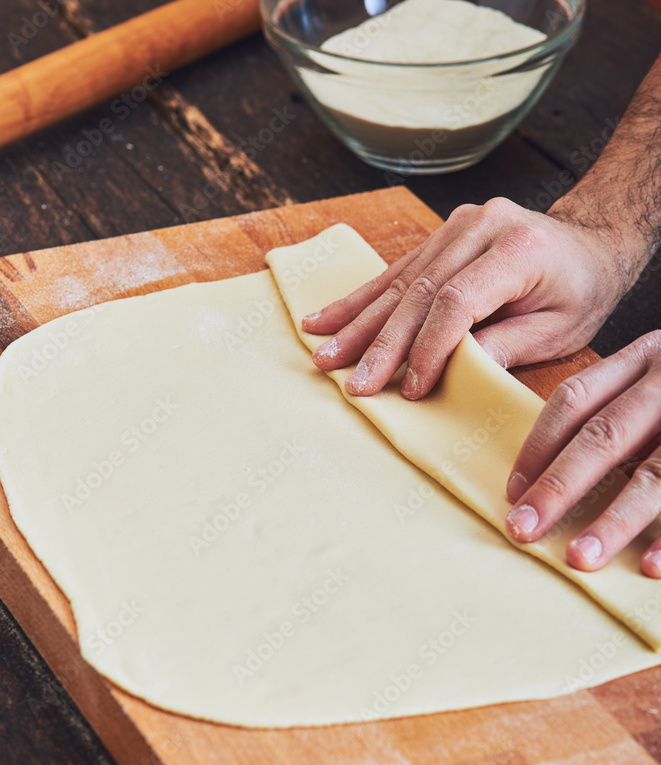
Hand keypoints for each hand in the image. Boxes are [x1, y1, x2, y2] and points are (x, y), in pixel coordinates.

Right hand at [302, 196, 627, 398]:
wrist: (591, 240)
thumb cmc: (581, 290)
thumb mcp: (561, 330)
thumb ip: (509, 346)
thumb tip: (454, 371)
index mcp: (518, 250)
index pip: (457, 301)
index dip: (428, 347)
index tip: (409, 388)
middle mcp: (483, 227)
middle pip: (419, 291)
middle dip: (380, 343)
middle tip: (350, 381)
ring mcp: (459, 224)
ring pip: (400, 280)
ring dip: (357, 321)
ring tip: (321, 351)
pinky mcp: (444, 232)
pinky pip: (398, 269)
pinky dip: (362, 299)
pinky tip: (326, 318)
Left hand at [505, 331, 660, 576]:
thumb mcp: (660, 377)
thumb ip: (619, 408)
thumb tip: (546, 475)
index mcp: (646, 358)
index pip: (576, 400)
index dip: (539, 446)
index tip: (512, 492)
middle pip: (605, 435)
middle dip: (560, 488)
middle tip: (524, 531)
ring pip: (656, 473)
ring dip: (615, 520)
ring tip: (580, 558)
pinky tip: (653, 567)